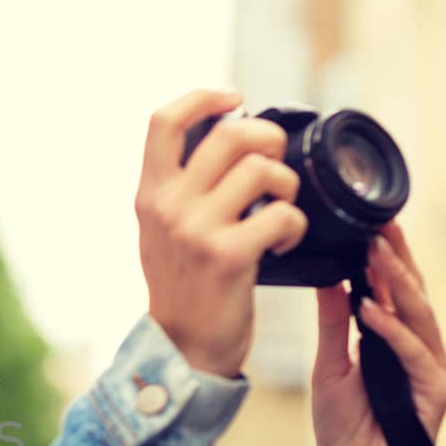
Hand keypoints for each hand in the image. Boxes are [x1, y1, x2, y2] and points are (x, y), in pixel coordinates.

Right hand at [135, 89, 308, 375]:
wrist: (183, 348)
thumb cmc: (184, 287)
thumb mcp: (162, 231)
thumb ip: (180, 188)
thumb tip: (225, 132)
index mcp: (150, 194)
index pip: (163, 121)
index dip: (204, 97)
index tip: (235, 100)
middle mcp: (168, 207)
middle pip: (229, 134)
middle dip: (268, 138)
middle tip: (276, 161)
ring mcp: (196, 230)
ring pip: (262, 169)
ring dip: (288, 184)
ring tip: (284, 206)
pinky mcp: (228, 256)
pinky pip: (281, 213)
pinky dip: (295, 224)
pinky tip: (287, 240)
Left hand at [312, 223, 445, 445]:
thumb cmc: (343, 427)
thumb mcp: (329, 366)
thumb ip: (333, 324)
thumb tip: (329, 278)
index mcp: (391, 338)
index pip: (392, 288)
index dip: (383, 256)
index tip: (370, 222)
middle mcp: (416, 347)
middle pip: (411, 293)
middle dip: (395, 258)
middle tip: (379, 224)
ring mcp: (429, 368)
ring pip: (419, 316)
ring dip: (397, 285)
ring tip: (375, 256)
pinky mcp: (434, 393)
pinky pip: (415, 354)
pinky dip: (392, 331)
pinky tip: (372, 312)